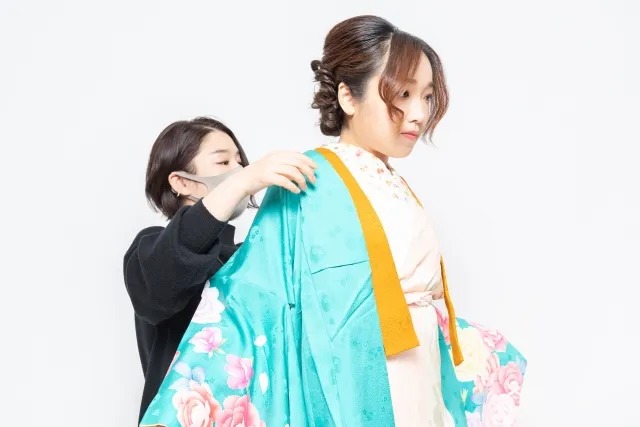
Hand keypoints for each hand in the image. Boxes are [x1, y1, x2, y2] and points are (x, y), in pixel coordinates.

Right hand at [202, 150, 316, 220]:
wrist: (241, 181)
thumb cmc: (257, 175)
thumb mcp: (272, 166)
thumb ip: (285, 166)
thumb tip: (301, 171)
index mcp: (276, 154)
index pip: (297, 155)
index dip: (308, 161)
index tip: (316, 168)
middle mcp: (274, 158)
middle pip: (297, 162)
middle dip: (308, 171)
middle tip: (314, 180)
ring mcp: (270, 167)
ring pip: (293, 172)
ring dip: (302, 180)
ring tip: (304, 187)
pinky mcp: (267, 177)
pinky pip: (285, 181)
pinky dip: (293, 187)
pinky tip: (296, 191)